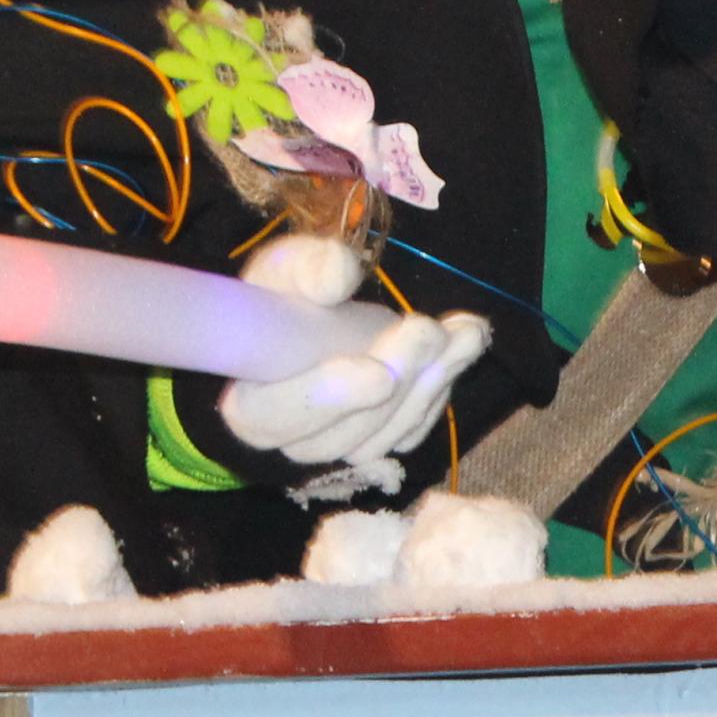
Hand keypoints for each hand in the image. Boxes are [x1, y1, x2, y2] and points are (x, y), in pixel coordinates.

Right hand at [216, 233, 490, 487]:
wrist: (312, 320)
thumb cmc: (288, 296)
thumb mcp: (287, 269)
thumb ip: (308, 269)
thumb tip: (338, 274)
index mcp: (250, 405)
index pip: (277, 416)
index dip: (329, 399)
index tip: (379, 372)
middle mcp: (293, 441)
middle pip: (346, 431)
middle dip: (399, 379)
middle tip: (427, 330)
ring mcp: (341, 447)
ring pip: (389, 432)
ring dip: (434, 381)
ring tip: (464, 332)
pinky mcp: (381, 439)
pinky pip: (414, 426)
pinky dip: (445, 384)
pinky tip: (466, 342)